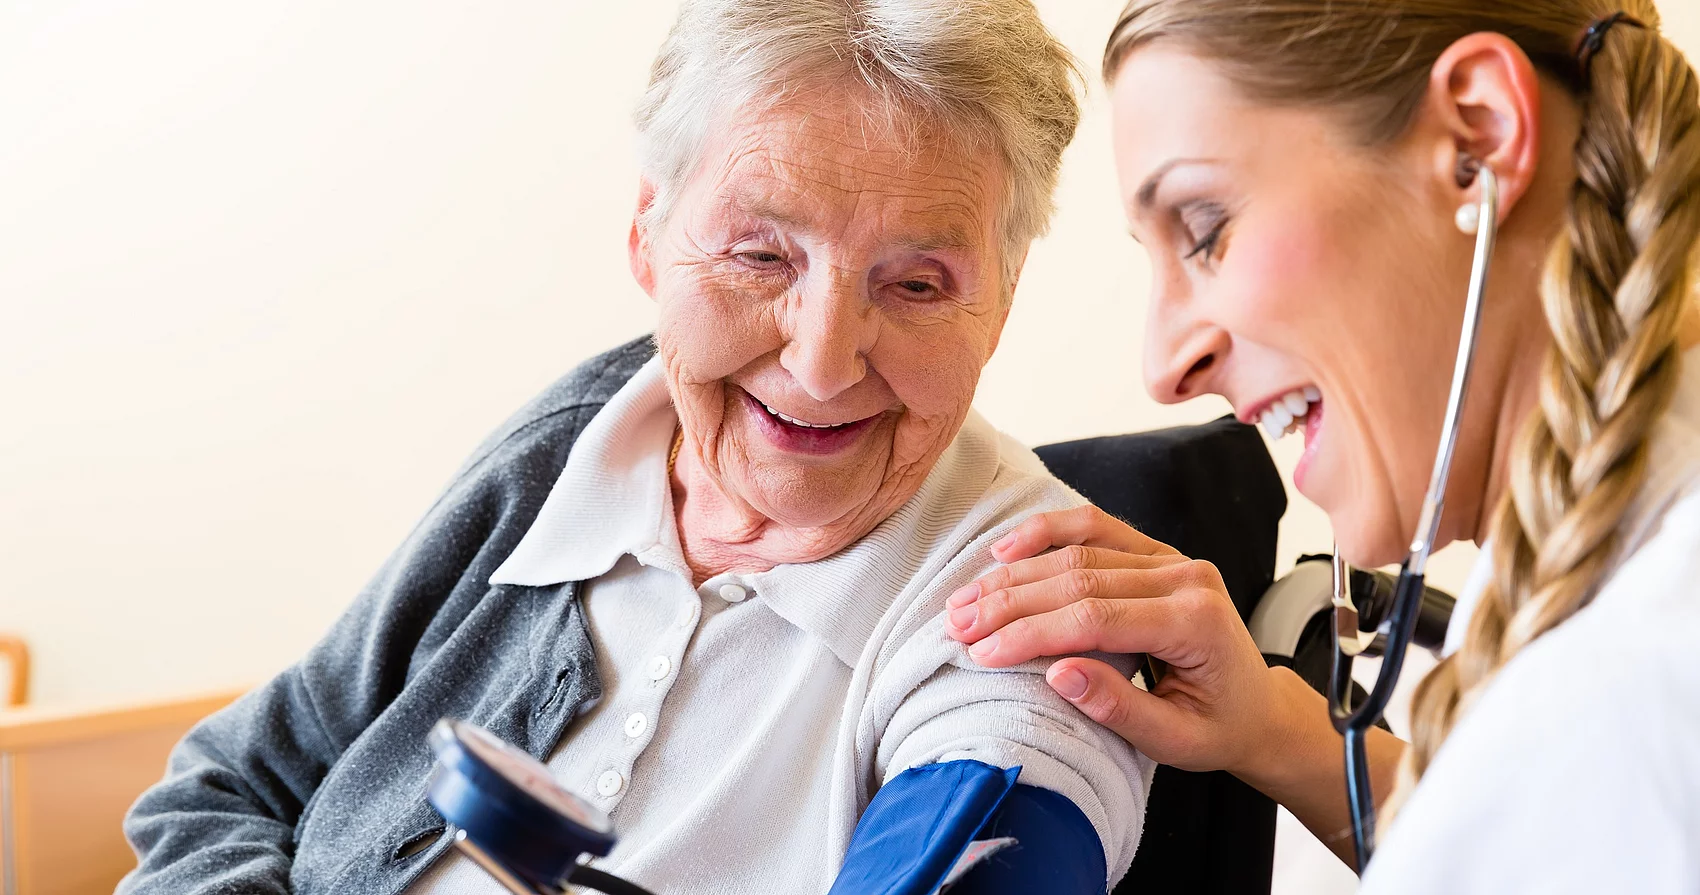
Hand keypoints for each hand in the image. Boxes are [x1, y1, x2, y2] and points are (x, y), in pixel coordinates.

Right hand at [944, 505, 1312, 779]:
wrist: (1258, 707)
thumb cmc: (1217, 728)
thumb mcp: (1175, 742)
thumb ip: (1119, 709)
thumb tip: (1058, 675)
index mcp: (1194, 621)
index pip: (1096, 618)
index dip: (1033, 633)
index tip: (983, 652)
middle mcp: (1185, 577)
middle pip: (1079, 577)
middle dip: (1010, 601)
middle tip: (958, 624)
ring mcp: (1170, 558)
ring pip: (1079, 550)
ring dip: (1015, 572)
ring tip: (966, 598)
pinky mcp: (1155, 552)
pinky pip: (1095, 526)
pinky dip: (1046, 532)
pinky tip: (1005, 549)